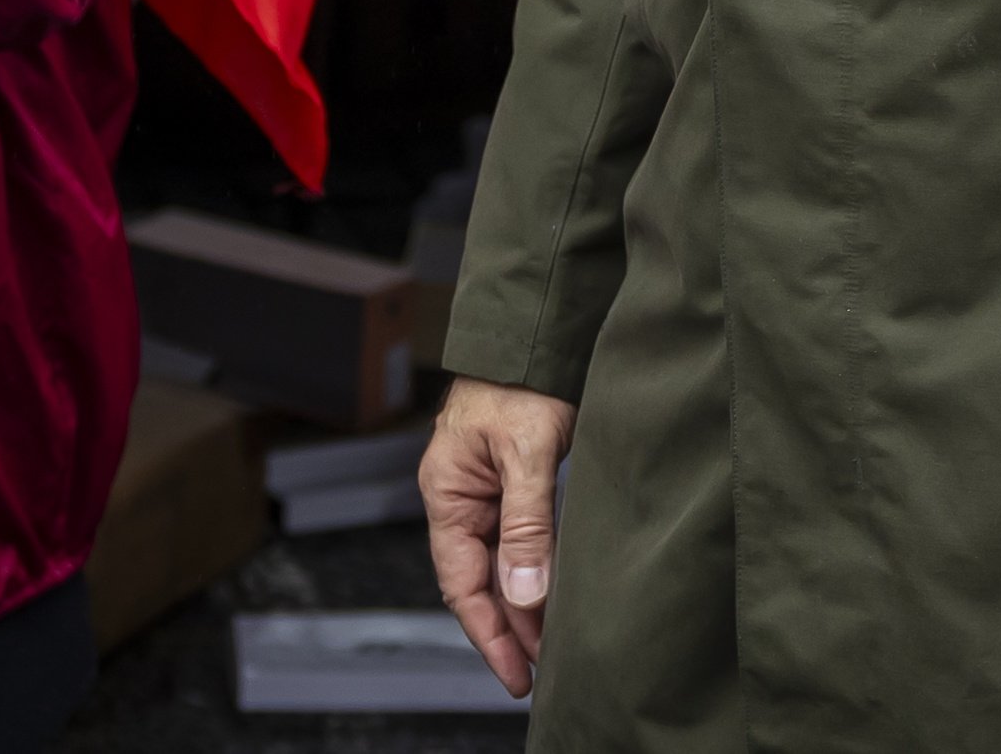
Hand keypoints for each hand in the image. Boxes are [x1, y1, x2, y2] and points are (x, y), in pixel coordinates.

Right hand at [424, 377, 576, 695]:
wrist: (535, 330)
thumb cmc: (520, 380)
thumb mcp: (525, 452)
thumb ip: (526, 524)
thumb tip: (525, 595)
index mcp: (447, 494)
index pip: (462, 584)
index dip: (490, 632)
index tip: (518, 671)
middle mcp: (461, 499)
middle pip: (479, 581)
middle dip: (509, 628)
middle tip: (540, 671)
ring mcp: (485, 491)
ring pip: (500, 563)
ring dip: (524, 603)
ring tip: (551, 644)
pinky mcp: (513, 481)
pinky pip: (518, 539)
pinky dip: (535, 570)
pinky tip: (553, 592)